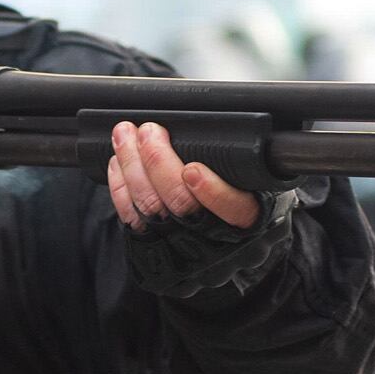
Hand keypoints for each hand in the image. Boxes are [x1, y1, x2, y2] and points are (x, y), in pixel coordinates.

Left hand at [106, 122, 260, 232]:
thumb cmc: (242, 192)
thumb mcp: (256, 179)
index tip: (192, 170)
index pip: (234, 209)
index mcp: (246, 219)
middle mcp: (214, 236)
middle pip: (181, 205)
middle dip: (158, 162)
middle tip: (150, 132)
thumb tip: (208, 127)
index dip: (212, 192)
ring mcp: (180, 243)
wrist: (219, 234)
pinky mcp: (152, 246)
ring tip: (126, 135)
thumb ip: (241, 160)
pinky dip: (120, 187)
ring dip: (132, 166)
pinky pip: (131, 218)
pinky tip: (119, 162)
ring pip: (150, 208)